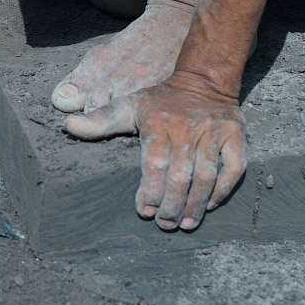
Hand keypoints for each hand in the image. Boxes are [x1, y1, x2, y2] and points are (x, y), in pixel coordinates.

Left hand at [64, 72, 245, 230]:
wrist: (204, 80)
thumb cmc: (161, 101)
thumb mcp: (128, 105)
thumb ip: (99, 120)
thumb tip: (68, 126)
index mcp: (158, 123)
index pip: (153, 164)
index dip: (149, 191)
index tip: (144, 210)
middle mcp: (187, 128)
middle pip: (180, 175)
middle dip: (171, 205)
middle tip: (165, 224)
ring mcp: (214, 132)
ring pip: (206, 175)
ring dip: (196, 204)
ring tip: (185, 224)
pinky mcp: (236, 136)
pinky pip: (234, 168)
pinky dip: (223, 190)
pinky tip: (210, 205)